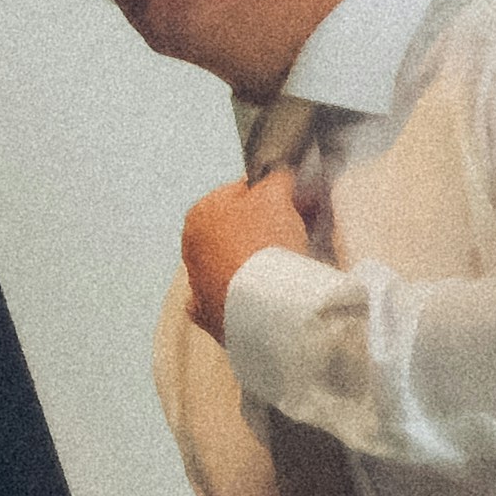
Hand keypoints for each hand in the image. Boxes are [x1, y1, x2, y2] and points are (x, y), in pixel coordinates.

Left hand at [176, 164, 318, 318]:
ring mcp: (200, 287)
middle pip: (240, 229)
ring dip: (263, 261)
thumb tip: (279, 176)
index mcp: (199, 214)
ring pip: (239, 265)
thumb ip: (276, 179)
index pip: (241, 192)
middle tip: (304, 229)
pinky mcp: (215, 318)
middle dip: (271, 227)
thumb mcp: (275, 193)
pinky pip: (239, 298)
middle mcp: (191, 250)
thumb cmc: (263, 244)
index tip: (299, 201)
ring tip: (294, 262)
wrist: (265, 305)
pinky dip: (253, 294)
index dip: (276, 194)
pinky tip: (272, 291)